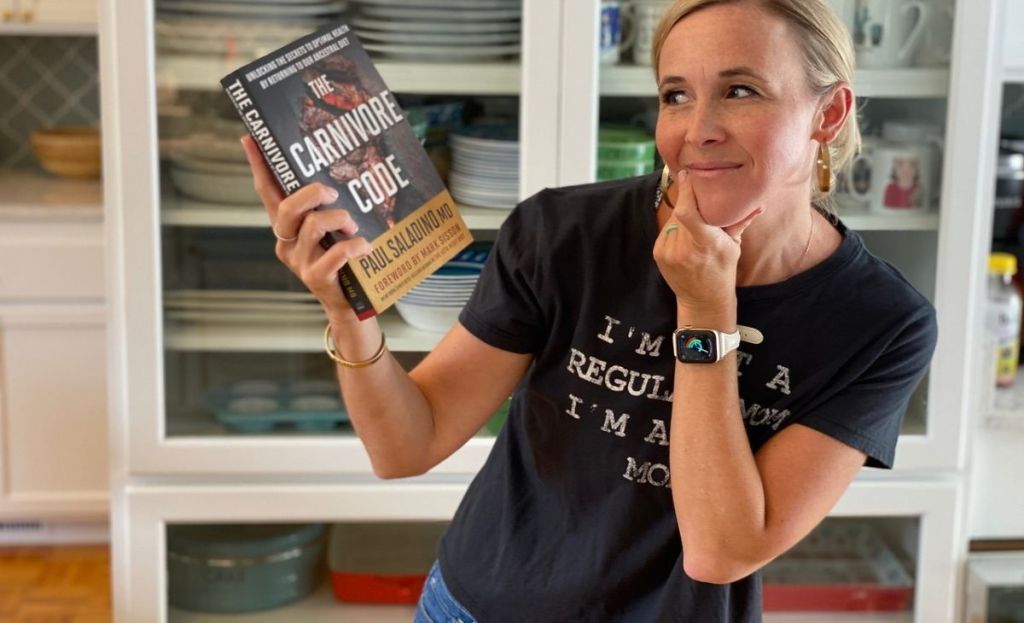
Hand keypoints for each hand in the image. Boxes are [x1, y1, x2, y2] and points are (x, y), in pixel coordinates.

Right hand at [241, 135, 371, 322]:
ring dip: (339, 219)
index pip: (267, 192)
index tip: (250, 138)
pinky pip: (336, 252)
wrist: (350, 304)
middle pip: (286, 208)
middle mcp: (287, 243)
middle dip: (312, 194)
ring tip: (354, 226)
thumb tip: (341, 176)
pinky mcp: (316, 278)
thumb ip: (328, 207)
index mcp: (287, 227)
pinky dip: (354, 246)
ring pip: (312, 225)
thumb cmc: (343, 260)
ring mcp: (299, 262)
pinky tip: (365, 247)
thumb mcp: (332, 230)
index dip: (259, 166)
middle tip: (334, 194)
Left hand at [652, 169, 762, 315]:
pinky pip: (666, 229)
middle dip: (689, 200)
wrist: (702, 301)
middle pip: (681, 210)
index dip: (686, 190)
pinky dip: (676, 228)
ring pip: (673, 218)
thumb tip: (759, 202)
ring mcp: (668, 252)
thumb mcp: (734, 247)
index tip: (688, 173)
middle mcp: (684, 248)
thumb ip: (740, 222)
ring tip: (696, 223)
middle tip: (698, 194)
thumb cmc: (723, 272)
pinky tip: (686, 237)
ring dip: (683, 215)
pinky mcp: (658, 253)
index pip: (688, 212)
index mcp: (706, 244)